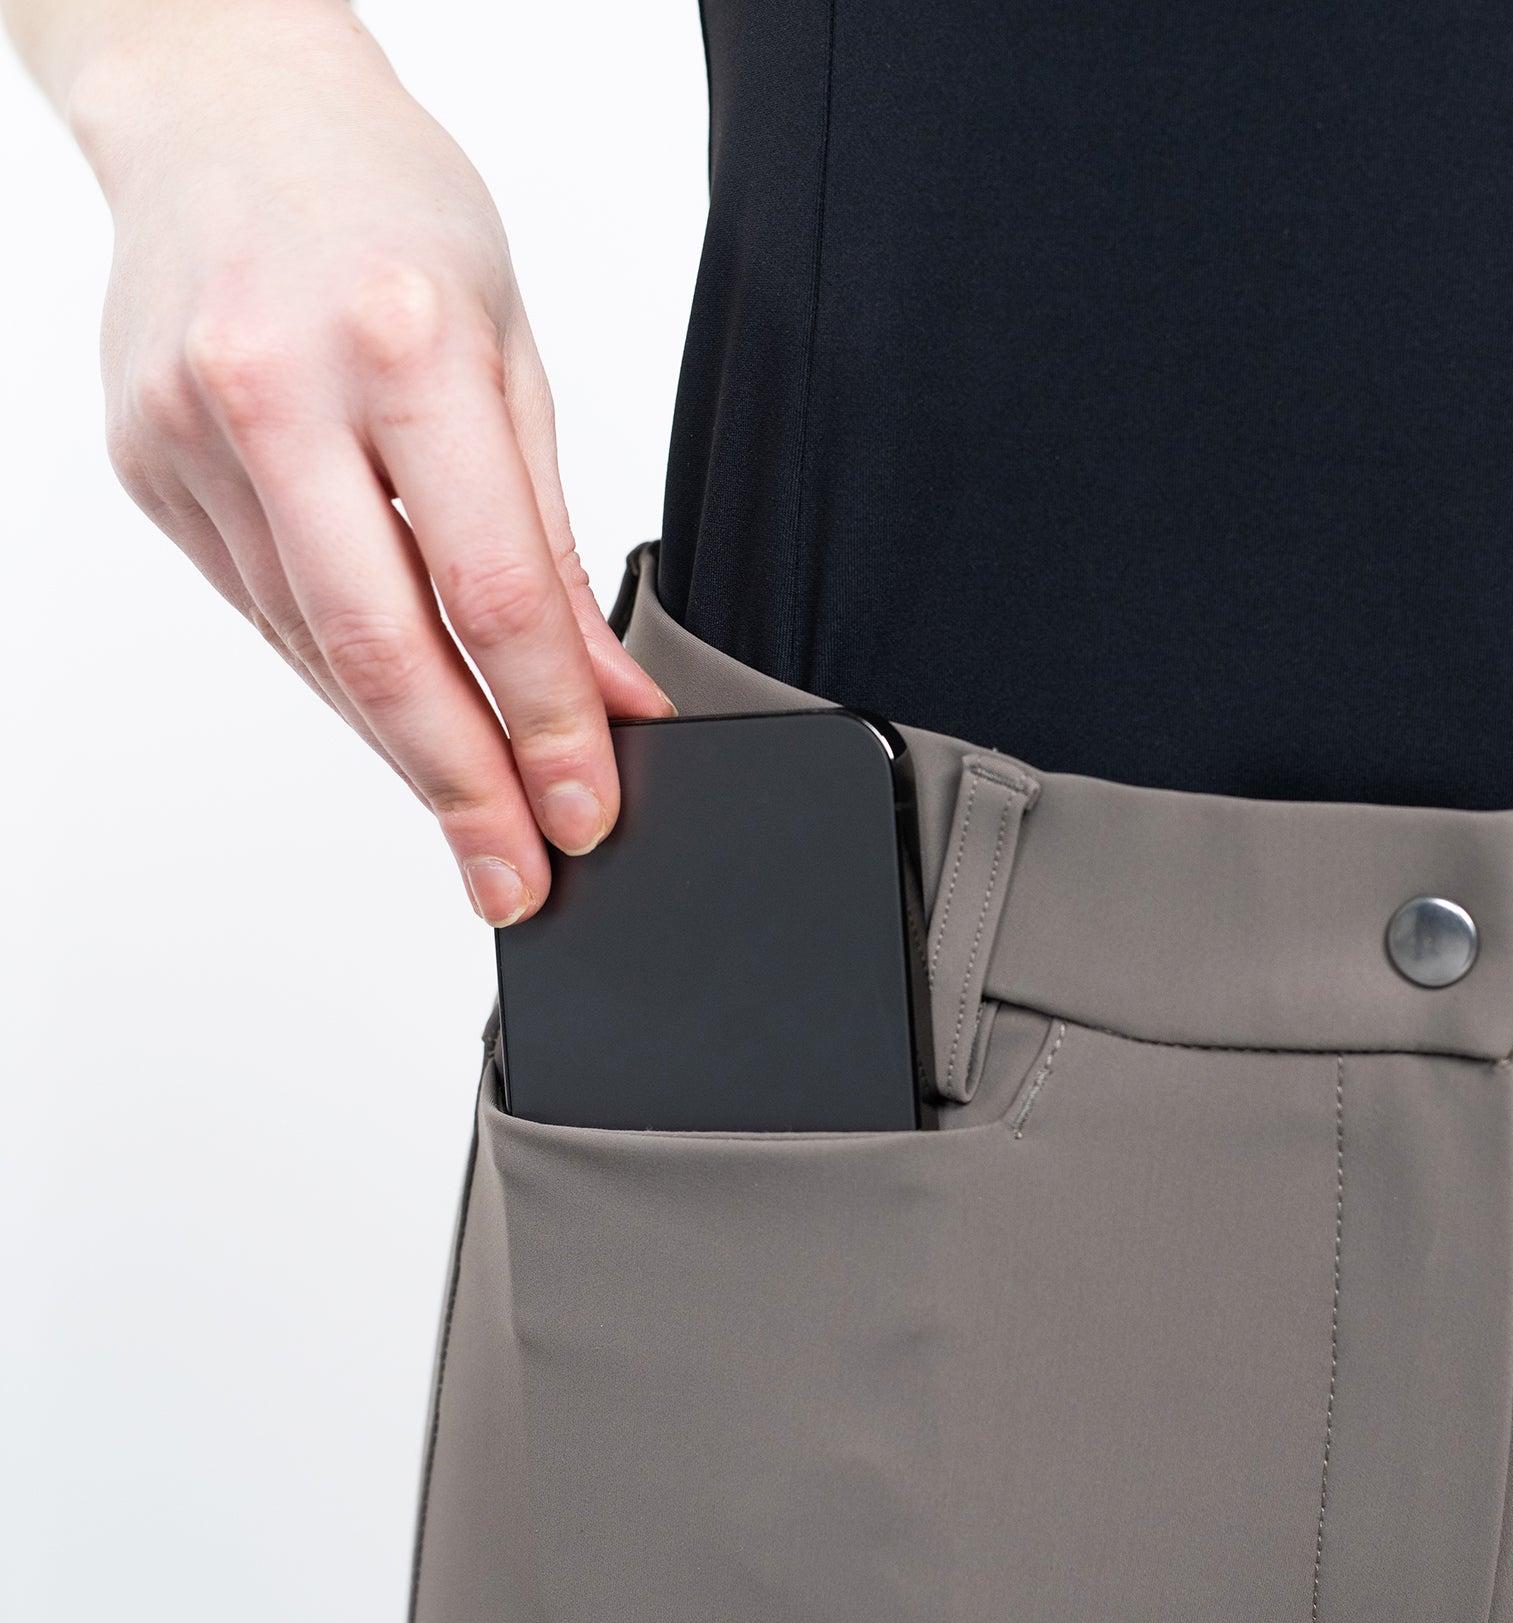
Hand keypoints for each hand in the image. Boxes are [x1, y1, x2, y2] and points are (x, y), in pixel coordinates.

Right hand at [66, 0, 673, 920]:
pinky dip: (346, 684)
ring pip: (319, 653)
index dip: (547, 725)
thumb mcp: (509, 356)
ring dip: (408, 754)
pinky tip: (402, 730)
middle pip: (385, 652)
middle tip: (518, 878)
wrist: (222, 107)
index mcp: (397, 342)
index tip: (584, 810)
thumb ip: (555, 543)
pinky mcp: (151, 469)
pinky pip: (272, 615)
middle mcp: (277, 388)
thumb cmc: (383, 207)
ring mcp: (194, 434)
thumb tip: (612, 696)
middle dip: (466, 788)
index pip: (491, 593)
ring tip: (478, 825)